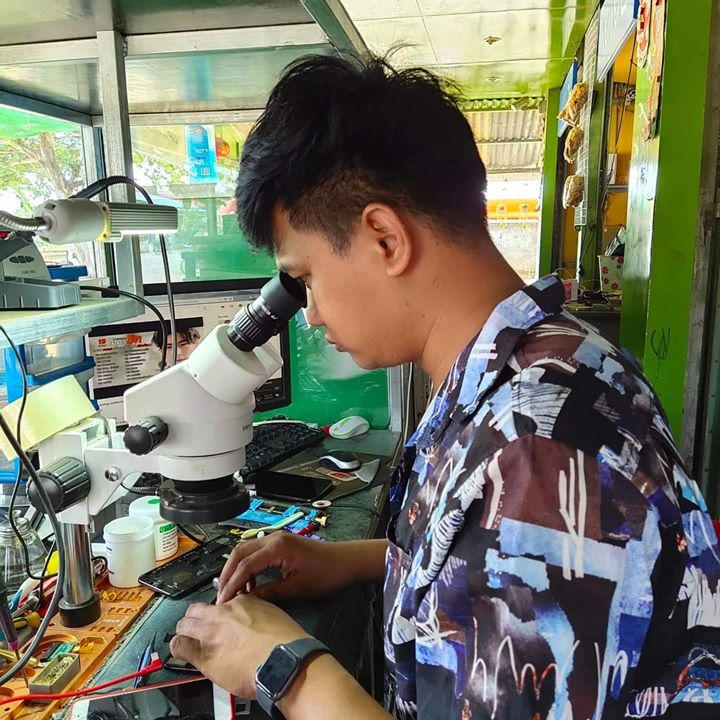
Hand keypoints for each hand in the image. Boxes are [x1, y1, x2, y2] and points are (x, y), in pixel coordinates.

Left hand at [170, 595, 308, 698]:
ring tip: (189, 640)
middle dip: (196, 618)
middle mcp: (223, 614)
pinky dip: (179, 647)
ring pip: (184, 624)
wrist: (283, 661)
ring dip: (185, 631)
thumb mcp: (275, 616)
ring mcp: (211, 633)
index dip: (220, 614)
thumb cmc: (285, 643)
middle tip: (200, 629)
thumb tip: (255, 622)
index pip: (222, 603)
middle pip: (197, 609)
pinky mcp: (203, 654)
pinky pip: (179, 645)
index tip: (223, 622)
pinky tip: (184, 652)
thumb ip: (259, 614)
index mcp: (242, 602)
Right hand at [217, 533, 357, 603]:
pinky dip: (248, 567)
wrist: (347, 561)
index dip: (231, 585)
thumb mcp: (298, 588)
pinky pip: (256, 553)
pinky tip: (250, 585)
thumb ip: (270, 593)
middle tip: (222, 597)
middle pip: (240, 552)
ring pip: (246, 551)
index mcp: (277, 547)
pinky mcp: (280, 544)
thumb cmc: (326, 574)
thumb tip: (246, 602)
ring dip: (236, 570)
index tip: (222, 604)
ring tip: (234, 594)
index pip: (245, 565)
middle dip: (227, 574)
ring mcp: (276, 539)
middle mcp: (273, 538)